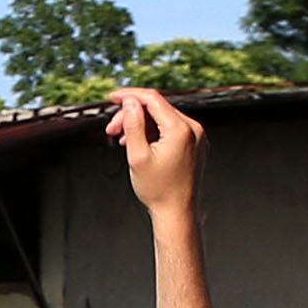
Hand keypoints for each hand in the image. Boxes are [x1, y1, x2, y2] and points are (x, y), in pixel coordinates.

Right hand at [106, 88, 202, 212]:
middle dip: (132, 115)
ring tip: (122, 139)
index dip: (129, 95)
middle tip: (111, 129)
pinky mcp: (195, 144)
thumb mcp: (137, 156)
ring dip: (141, 124)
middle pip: (157, 108)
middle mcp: (193, 129)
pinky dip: (154, 132)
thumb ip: (133, 124)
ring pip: (163, 118)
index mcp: (180, 129)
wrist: (177, 212)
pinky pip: (171, 129)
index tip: (112, 98)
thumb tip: (130, 101)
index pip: (152, 99)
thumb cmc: (158, 190)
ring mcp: (196, 137)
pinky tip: (139, 143)